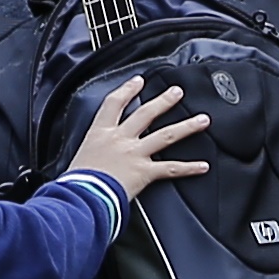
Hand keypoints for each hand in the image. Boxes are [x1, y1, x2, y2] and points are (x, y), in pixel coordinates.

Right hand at [66, 79, 209, 195]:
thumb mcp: (78, 157)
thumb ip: (91, 152)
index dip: (127, 90)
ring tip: (203, 120)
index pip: (114, 104)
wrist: (81, 197)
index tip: (138, 81)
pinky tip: (203, 165)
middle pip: (145, 114)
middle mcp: (120, 139)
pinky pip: (171, 168)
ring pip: (166, 135)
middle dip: (163, 101)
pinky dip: (189, 168)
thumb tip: (93, 156)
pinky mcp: (144, 172)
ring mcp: (134, 153)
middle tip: (177, 92)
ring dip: (187, 126)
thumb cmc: (75, 182)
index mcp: (100, 133)